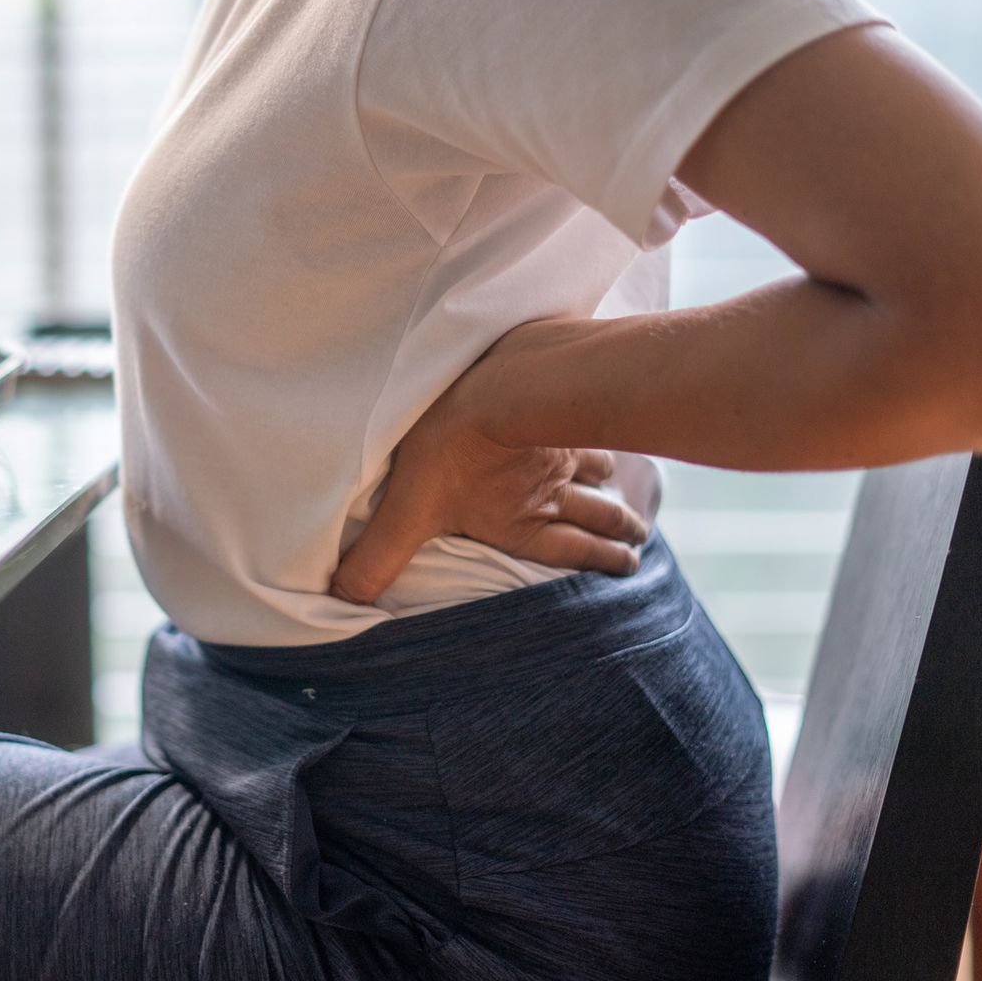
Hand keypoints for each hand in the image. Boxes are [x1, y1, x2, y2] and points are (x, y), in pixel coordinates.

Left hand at [328, 337, 648, 603]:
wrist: (497, 380)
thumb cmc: (450, 445)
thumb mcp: (406, 509)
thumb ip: (378, 557)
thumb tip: (342, 601)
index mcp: (520, 520)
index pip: (570, 551)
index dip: (599, 561)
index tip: (629, 568)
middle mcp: (550, 490)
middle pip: (596, 516)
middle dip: (618, 530)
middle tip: (639, 542)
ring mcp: (561, 447)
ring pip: (600, 471)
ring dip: (612, 485)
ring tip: (626, 493)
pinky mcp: (561, 405)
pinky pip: (590, 423)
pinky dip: (600, 428)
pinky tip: (604, 420)